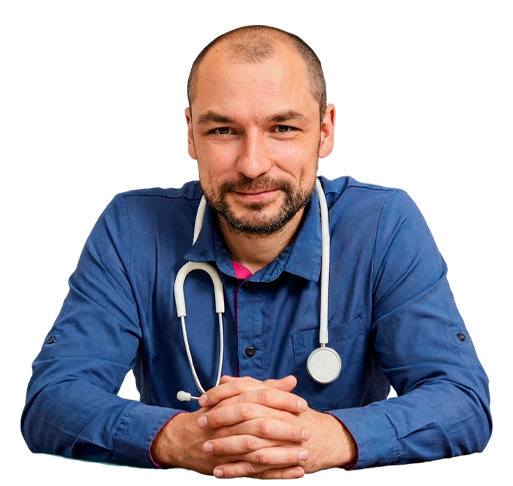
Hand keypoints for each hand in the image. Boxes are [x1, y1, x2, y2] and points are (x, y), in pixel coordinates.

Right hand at [151, 376, 308, 478]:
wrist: (186, 436)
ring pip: (258, 449)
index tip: (302, 405)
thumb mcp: (238, 395)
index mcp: (234, 399)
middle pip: (261, 423)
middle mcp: (230, 420)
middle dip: (286, 429)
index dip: (284, 400)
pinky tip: (294, 473)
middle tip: (306, 431)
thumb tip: (290, 381)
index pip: (262, 396)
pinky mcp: (228, 463)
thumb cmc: (216, 412)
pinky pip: (254, 471)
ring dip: (283, 454)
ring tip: (304, 454)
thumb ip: (266, 387)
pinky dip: (275, 473)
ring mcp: (228, 443)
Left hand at [199, 375, 357, 477]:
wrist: (325, 437)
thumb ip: (250, 387)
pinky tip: (219, 471)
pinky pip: (254, 465)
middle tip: (201, 423)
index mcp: (273, 398)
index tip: (204, 400)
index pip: (244, 390)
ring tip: (206, 448)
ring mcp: (279, 438)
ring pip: (247, 441)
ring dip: (224, 445)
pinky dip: (235, 469)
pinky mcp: (280, 459)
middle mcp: (276, 414)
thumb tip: (226, 379)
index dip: (222, 394)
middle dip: (219, 419)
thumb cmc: (297, 416)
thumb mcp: (274, 396)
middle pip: (244, 414)